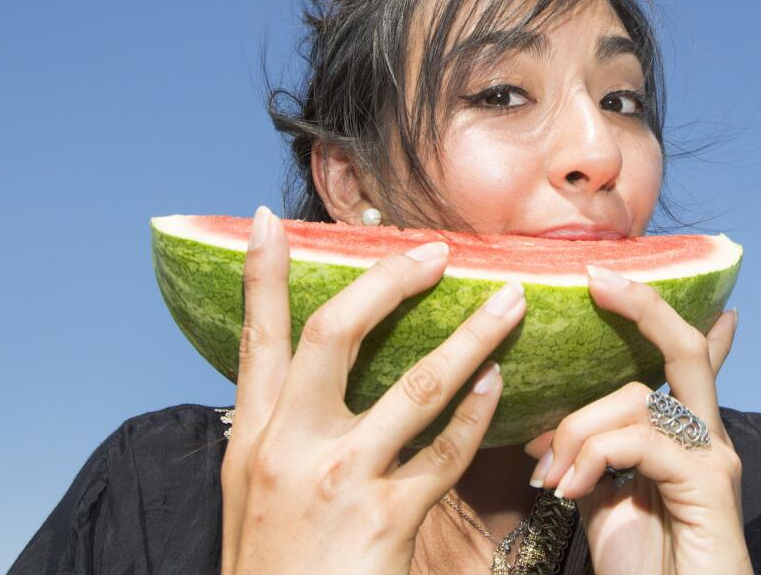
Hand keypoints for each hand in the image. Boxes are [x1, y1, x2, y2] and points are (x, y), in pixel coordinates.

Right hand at [220, 206, 528, 574]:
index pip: (256, 338)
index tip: (271, 219)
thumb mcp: (250, 492)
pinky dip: (477, 414)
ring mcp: (338, 480)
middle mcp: (288, 447)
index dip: (261, 275)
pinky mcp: (385, 520)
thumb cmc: (271, 566)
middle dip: (388, 281)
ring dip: (471, 337)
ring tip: (510, 301)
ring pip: (416, 386)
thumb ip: (276, 433)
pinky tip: (500, 382)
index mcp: (250, 437)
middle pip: (337, 334)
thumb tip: (299, 378)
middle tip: (435, 250)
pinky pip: (446, 454)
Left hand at [525, 265, 751, 574]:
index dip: (657, 315)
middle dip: (643, 306)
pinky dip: (593, 455)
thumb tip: (545, 435)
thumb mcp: (603, 504)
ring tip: (546, 474)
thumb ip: (588, 460)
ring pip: (639, 400)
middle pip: (684, 350)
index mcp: (682, 440)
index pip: (682, 362)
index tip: (616, 276)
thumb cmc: (644, 571)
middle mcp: (707, 441)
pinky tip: (567, 488)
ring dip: (577, 428)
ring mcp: (714, 460)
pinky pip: (641, 441)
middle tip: (597, 279)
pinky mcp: (710, 485)